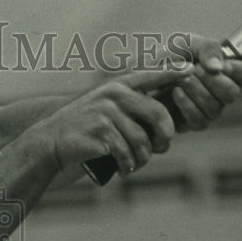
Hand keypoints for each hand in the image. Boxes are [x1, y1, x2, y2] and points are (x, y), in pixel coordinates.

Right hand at [31, 64, 192, 174]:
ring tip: (135, 164)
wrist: (51, 142)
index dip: (172, 72)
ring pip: (143, 140)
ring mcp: (107, 113)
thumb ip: (129, 107)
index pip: (151, 75)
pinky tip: (124, 169)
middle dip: (164, 136)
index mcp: (117, 87)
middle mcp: (113, 96)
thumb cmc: (84, 129)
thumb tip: (165, 125)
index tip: (190, 71)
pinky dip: (128, 166)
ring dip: (143, 158)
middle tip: (162, 148)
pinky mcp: (101, 133)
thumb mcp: (104, 108)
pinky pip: (127, 153)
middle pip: (158, 113)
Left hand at [166, 34, 241, 132]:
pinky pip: (198, 120)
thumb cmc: (164, 57)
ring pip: (215, 107)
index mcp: (225, 70)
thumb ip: (207, 48)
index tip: (224, 65)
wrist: (137, 76)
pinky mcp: (190, 123)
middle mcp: (220, 92)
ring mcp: (207, 110)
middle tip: (195, 70)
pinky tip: (175, 93)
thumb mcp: (186, 43)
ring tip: (181, 79)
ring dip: (197, 91)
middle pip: (233, 93)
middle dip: (213, 81)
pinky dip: (187, 104)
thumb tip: (218, 67)